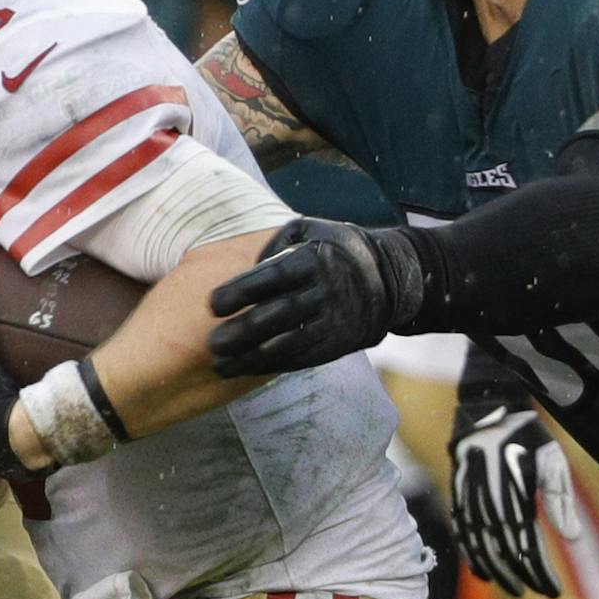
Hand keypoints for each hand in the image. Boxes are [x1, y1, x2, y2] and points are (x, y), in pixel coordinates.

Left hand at [207, 217, 421, 377]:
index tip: (212, 304)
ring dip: (252, 357)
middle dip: (243, 331)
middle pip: (279, 315)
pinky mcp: (337, 344)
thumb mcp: (310, 229)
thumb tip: (246, 262)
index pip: (274, 276)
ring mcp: (333, 320)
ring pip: (289, 343)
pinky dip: (273, 366)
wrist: (387, 279)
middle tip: (211, 343)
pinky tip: (247, 369)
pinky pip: (302, 358)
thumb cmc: (334, 248)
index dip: (242, 291)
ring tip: (221, 365)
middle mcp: (325, 290)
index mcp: (315, 258)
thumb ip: (276, 240)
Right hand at [450, 405, 579, 597]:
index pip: (527, 544)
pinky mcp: (457, 495)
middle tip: (535, 592)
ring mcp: (469, 499)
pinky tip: (482, 571)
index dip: (540, 571)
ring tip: (512, 588)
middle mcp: (488, 500)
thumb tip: (573, 538)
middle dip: (520, 576)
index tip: (553, 591)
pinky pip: (462, 533)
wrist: (488, 411)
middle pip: (503, 550)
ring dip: (496, 571)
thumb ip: (561, 501)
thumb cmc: (527, 436)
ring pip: (481, 546)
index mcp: (514, 492)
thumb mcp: (552, 462)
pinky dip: (471, 555)